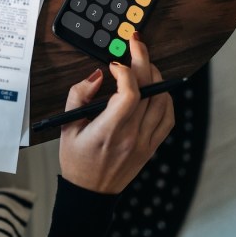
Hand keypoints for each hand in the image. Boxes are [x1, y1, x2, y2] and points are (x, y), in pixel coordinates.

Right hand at [59, 35, 174, 193]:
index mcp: (108, 131)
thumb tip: (98, 75)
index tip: (114, 64)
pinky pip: (168, 117)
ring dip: (156, 76)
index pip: (129, 94)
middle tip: (136, 43)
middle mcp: (131, 136)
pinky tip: (156, 89)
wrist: (91, 193)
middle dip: (143, 59)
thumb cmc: (77, 160)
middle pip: (148, 90)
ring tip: (145, 64)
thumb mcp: (66, 126)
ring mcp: (145, 142)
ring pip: (163, 100)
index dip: (125, 71)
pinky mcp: (152, 146)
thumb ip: (79, 95)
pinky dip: (165, 98)